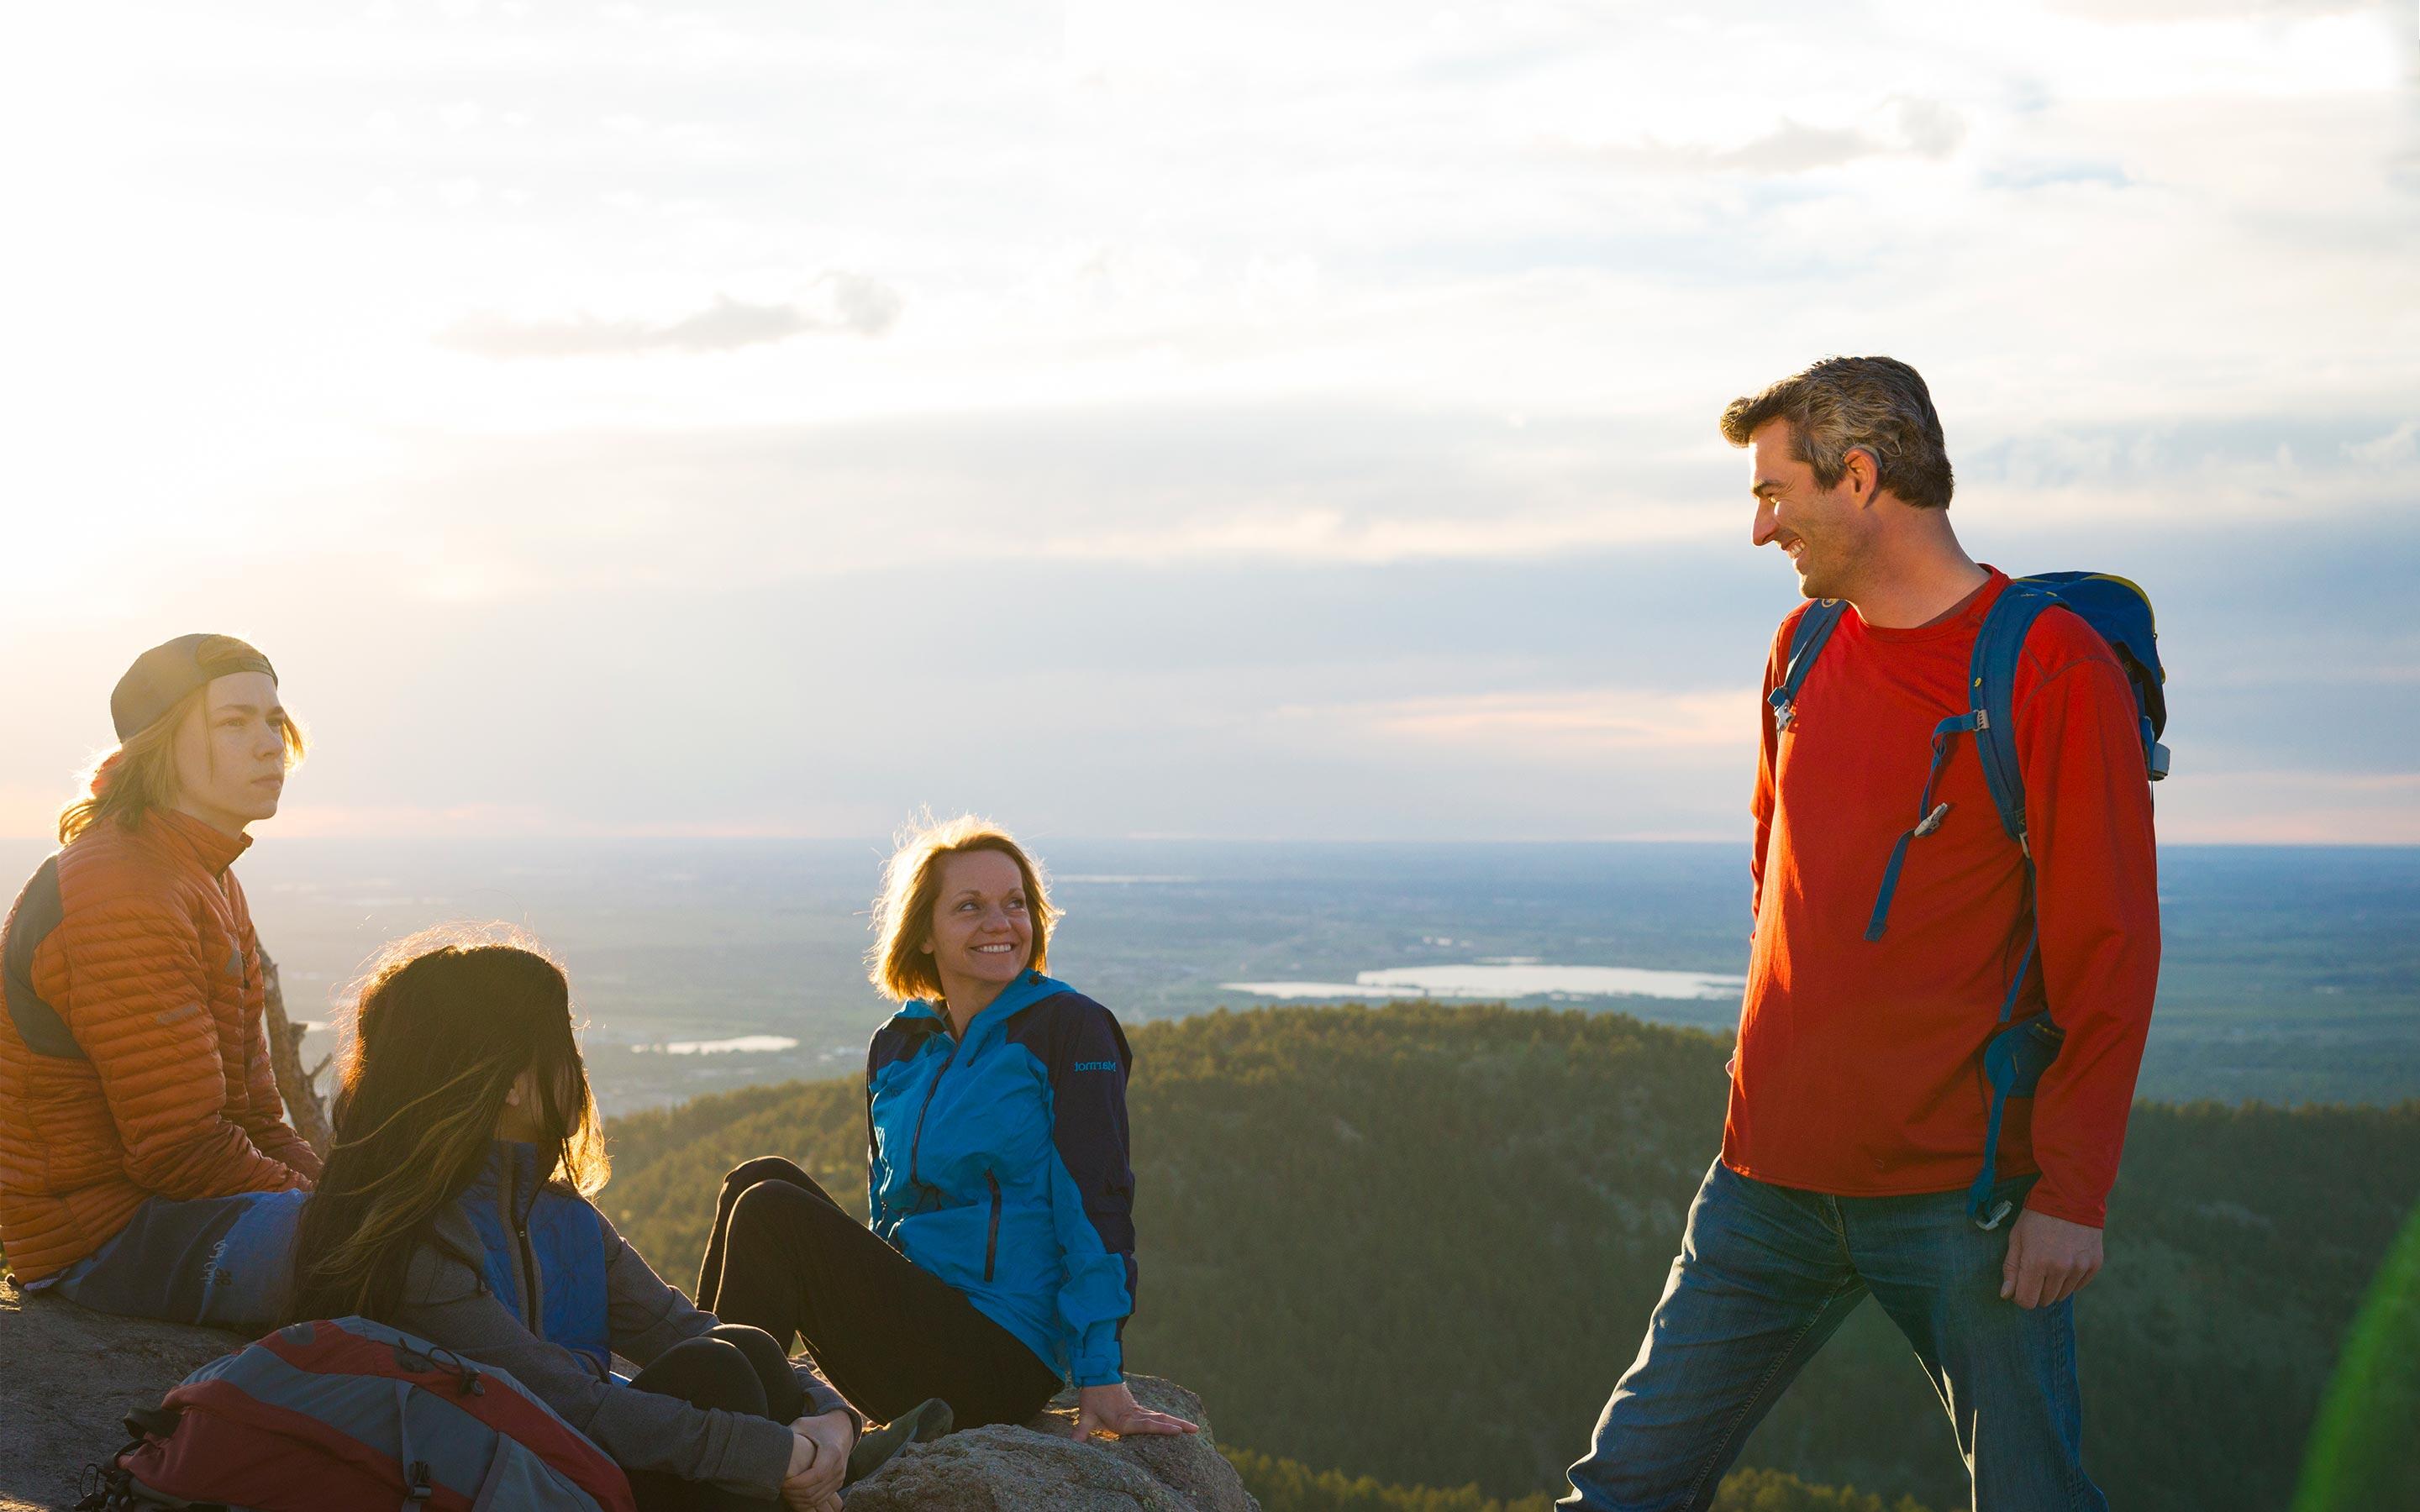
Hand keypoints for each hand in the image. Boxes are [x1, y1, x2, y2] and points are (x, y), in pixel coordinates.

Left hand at [780, 1419, 844, 1509]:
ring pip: (816, 1499)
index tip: (783, 1482)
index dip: (797, 1483)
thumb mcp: (803, 1425)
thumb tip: (771, 1445)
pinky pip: (820, 1499)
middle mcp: (838, 1467)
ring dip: (797, 1499)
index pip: (815, 1476)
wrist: (842, 1428)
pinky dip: (805, 1502)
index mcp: (831, 1452)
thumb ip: (789, 1435)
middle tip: (780, 1487)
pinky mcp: (837, 1484)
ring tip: (785, 1491)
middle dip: (793, 1494)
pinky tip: (793, 1494)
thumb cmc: (819, 1426)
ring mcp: (839, 1477)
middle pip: (814, 1491)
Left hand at [1073, 1381, 1199, 1439]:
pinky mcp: (1138, 1409)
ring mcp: (1138, 1411)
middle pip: (1160, 1420)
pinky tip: (1176, 1424)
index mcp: (1124, 1420)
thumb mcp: (1085, 1414)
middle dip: (1178, 1425)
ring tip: (1193, 1428)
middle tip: (1196, 1430)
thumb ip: (1080, 1432)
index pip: (1146, 1425)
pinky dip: (1168, 1420)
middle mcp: (1134, 1415)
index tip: (1177, 1431)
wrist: (1098, 1375)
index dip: (1162, 1428)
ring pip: (1161, 1417)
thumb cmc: (1093, 1396)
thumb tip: (1071, 1445)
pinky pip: (1155, 1415)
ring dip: (1177, 1422)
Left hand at [2000, 1207, 2103, 1308]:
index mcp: (2036, 1262)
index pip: (2027, 1301)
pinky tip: (2066, 1259)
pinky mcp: (2095, 1264)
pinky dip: (2071, 1278)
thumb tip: (2006, 1294)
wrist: (2071, 1196)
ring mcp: (2080, 1267)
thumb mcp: (2017, 1237)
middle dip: (2036, 1290)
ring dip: (2054, 1285)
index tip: (2020, 1285)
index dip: (2020, 1296)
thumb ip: (2011, 1268)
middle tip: (2035, 1269)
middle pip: (2045, 1300)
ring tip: (2051, 1261)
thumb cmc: (2037, 1216)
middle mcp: (2060, 1269)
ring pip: (2062, 1295)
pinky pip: (2079, 1285)